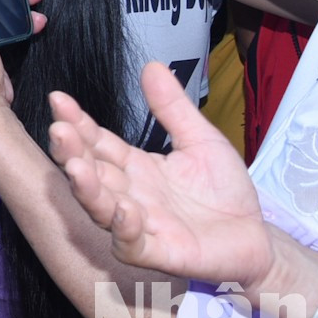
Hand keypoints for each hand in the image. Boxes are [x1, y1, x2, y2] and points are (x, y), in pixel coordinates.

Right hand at [49, 62, 271, 288]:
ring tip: (76, 167)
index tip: (59, 99)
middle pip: (90, 172)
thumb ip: (173, 108)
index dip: (76, 123)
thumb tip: (151, 65)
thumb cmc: (225, 191)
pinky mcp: (161, 253)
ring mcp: (141, 225)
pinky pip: (133, 244)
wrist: (258, 237)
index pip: (97, 142)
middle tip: (59, 130)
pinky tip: (125, 209)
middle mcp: (129, 194)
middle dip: (70, 152)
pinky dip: (124, 229)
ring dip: (86, 189)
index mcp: (135, 166)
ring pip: (101, 208)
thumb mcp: (200, 139)